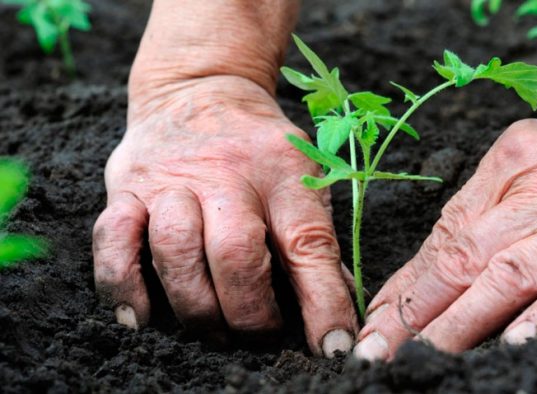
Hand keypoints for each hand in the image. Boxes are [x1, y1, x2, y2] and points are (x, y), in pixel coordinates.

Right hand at [92, 75, 357, 356]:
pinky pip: (113, 239)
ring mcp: (170, 180)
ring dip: (196, 306)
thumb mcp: (302, 177)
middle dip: (249, 312)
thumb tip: (334, 314)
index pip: (309, 243)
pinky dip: (123, 286)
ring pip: (176, 251)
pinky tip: (141, 318)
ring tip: (213, 330)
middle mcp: (226, 174)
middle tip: (258, 335)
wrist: (200, 89)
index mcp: (283, 173)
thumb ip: (315, 241)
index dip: (323, 302)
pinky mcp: (126, 188)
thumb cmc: (260, 149)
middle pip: (236, 253)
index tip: (333, 347)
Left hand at [354, 63, 536, 359]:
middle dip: (414, 312)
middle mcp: (535, 191)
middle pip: (462, 257)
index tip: (374, 324)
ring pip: (508, 274)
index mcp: (505, 166)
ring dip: (461, 322)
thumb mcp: (532, 162)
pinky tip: (516, 343)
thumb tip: (426, 274)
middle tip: (377, 352)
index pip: (442, 237)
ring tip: (426, 358)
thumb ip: (484, 211)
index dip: (404, 287)